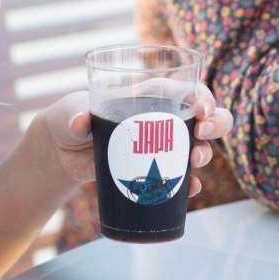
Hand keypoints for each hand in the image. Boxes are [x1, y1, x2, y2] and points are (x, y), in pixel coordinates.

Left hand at [37, 84, 232, 196]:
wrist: (62, 153)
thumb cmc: (71, 118)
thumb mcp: (71, 113)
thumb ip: (75, 114)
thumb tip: (80, 122)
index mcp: (148, 95)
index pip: (185, 89)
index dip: (200, 95)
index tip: (201, 108)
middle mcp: (164, 119)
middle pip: (205, 116)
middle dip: (215, 123)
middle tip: (202, 133)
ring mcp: (163, 146)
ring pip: (200, 145)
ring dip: (205, 153)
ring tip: (194, 162)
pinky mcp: (155, 170)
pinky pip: (182, 177)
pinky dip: (191, 183)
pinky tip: (191, 190)